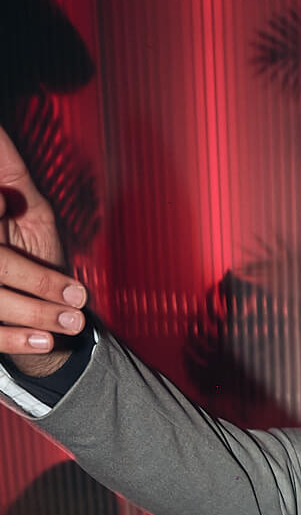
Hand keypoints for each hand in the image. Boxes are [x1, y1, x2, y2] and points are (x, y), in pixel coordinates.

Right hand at [0, 123, 87, 376]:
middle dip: (37, 284)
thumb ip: (11, 173)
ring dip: (38, 315)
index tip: (6, 203)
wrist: (31, 306)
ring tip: (74, 323)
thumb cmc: (29, 246)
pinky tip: (47, 341)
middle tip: (79, 298)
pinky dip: (18, 340)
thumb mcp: (27, 209)